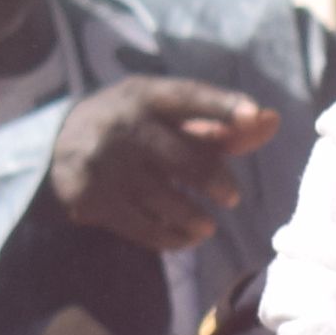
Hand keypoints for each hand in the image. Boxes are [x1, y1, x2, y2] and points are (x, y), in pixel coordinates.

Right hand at [46, 77, 269, 253]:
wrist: (63, 145)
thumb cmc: (140, 129)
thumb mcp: (171, 118)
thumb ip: (222, 125)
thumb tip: (272, 121)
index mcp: (148, 95)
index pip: (190, 96)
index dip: (223, 105)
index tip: (254, 115)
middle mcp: (123, 123)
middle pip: (183, 157)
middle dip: (215, 181)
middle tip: (233, 198)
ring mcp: (104, 161)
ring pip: (165, 199)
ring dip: (194, 219)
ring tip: (207, 227)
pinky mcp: (91, 196)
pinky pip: (142, 226)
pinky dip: (170, 238)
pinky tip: (184, 239)